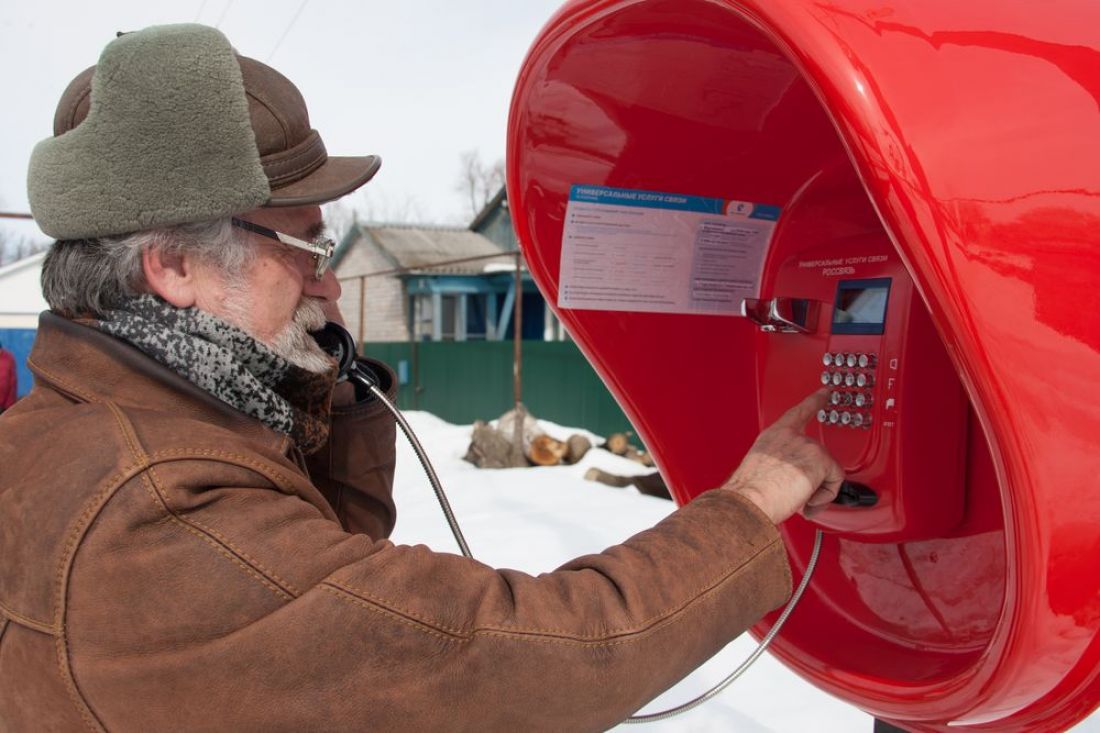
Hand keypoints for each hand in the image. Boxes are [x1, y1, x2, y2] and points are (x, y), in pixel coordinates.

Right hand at [722, 389, 843, 523]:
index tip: (825, 392)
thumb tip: (793, 478)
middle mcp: (791, 436)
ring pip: (827, 472)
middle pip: (819, 455)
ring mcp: (807, 445)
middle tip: (795, 495)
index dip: (814, 400)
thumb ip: (781, 463)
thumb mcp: (762, 468)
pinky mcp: (820, 459)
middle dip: (813, 479)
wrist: (751, 499)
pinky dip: (824, 496)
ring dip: (816, 491)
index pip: (798, 412)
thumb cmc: (750, 491)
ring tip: (796, 499)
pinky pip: (835, 482)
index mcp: (774, 435)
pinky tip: (806, 499)